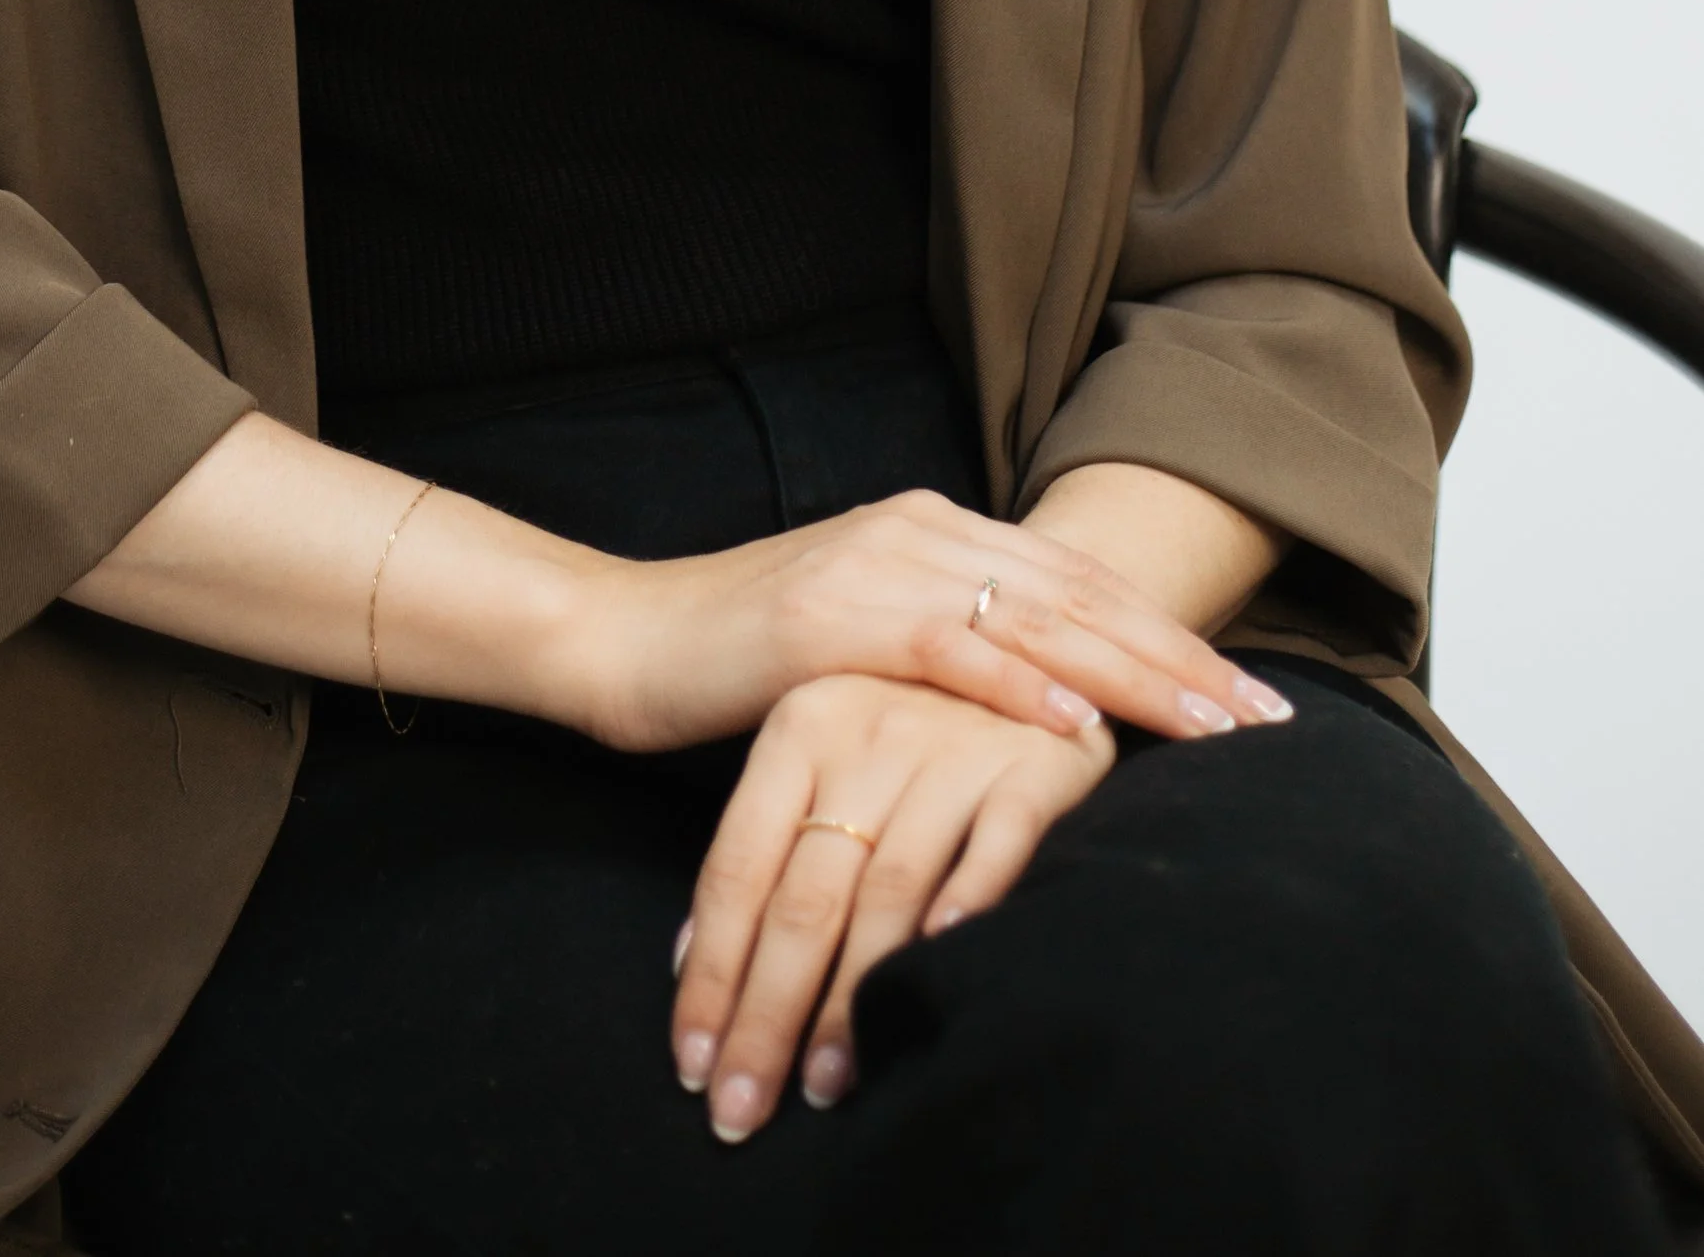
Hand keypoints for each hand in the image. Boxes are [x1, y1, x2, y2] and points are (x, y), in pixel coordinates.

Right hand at [577, 485, 1293, 755]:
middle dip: (1184, 661)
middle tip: (1272, 719)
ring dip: (1135, 677)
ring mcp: (876, 566)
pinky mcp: (830, 619)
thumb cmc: (746, 656)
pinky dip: (1021, 686)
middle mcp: (919, 529)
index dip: (1173, 637)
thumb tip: (1051, 699)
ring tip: (1213, 727)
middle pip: (1081, 597)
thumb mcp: (868, 640)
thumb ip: (952, 644)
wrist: (624, 637)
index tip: (1252, 696)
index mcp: (934, 526)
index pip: (1081, 582)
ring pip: (1037, 621)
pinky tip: (1079, 722)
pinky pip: (948, 651)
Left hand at [671, 672, 1116, 1140]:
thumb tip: (690, 959)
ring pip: (889, 890)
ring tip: (827, 1084)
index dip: (712, 972)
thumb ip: (767, 841)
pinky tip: (936, 976)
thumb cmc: (913, 709)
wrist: (1036, 618)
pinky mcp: (1037, 762)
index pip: (738, 868)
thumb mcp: (824, 748)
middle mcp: (867, 731)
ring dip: (853, 998)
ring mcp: (952, 745)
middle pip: (803, 897)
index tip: (691, 1065)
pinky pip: (999, 845)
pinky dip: (968, 908)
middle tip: (741, 1109)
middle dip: (766, 1013)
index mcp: (800, 725)